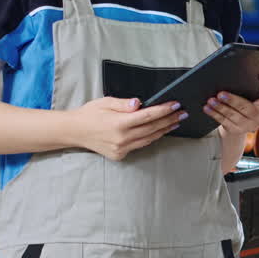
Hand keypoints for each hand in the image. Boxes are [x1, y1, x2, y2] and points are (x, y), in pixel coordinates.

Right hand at [68, 96, 186, 160]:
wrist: (75, 131)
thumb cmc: (90, 113)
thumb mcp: (105, 102)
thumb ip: (123, 104)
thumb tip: (140, 103)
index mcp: (119, 124)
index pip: (147, 116)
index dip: (164, 110)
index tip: (176, 105)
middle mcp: (122, 138)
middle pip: (152, 128)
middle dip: (169, 120)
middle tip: (183, 113)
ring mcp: (121, 149)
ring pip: (149, 139)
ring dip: (164, 130)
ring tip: (176, 121)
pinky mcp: (120, 155)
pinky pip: (140, 145)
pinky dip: (151, 137)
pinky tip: (159, 130)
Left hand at [205, 79, 258, 136]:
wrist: (245, 121)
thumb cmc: (249, 102)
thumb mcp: (254, 95)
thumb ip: (252, 86)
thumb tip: (240, 74)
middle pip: (246, 108)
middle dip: (233, 101)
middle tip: (221, 94)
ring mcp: (248, 125)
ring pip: (233, 116)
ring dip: (220, 108)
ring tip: (211, 100)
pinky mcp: (236, 130)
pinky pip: (224, 122)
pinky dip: (215, 114)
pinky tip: (207, 108)